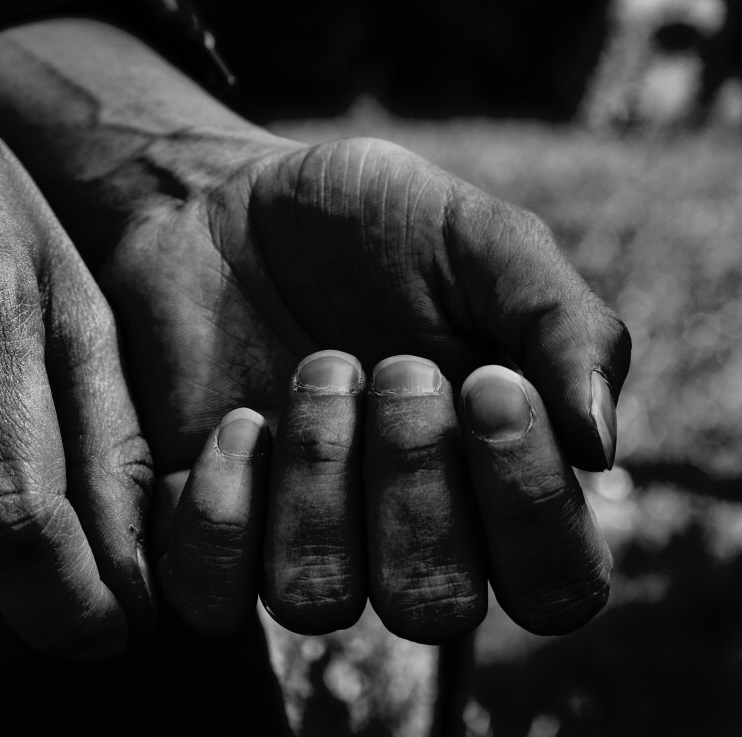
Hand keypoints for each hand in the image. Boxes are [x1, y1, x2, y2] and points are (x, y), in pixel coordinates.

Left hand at [105, 136, 629, 642]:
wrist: (222, 197)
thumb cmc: (367, 222)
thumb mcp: (479, 239)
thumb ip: (558, 326)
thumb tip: (599, 446)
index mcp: (492, 482)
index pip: (553, 586)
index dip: (529, 507)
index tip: (491, 382)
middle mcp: (400, 534)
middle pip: (433, 606)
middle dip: (414, 481)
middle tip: (397, 366)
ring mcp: (295, 536)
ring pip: (318, 600)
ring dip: (319, 481)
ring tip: (321, 370)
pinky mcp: (204, 523)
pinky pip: (213, 592)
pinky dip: (223, 513)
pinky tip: (239, 422)